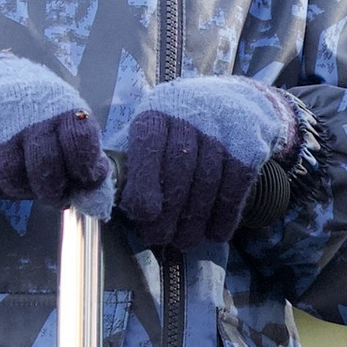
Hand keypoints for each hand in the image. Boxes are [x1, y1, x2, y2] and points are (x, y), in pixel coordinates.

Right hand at [0, 53, 105, 206]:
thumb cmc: (30, 105)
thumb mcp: (61, 113)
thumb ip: (81, 151)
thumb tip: (97, 197)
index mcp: (58, 105)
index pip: (81, 144)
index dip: (86, 171)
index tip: (84, 180)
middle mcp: (27, 115)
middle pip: (45, 171)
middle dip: (52, 191)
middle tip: (54, 194)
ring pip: (12, 181)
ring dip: (20, 190)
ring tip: (23, 179)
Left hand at [120, 75, 302, 255]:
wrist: (242, 105)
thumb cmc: (182, 129)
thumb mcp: (153, 132)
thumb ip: (128, 161)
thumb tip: (95, 198)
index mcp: (159, 110)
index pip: (149, 141)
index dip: (144, 178)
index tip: (141, 213)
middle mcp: (192, 113)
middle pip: (180, 166)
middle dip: (169, 210)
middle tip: (158, 238)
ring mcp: (225, 129)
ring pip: (208, 181)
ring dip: (194, 219)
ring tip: (184, 241)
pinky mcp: (250, 145)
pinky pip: (236, 188)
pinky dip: (224, 216)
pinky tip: (214, 233)